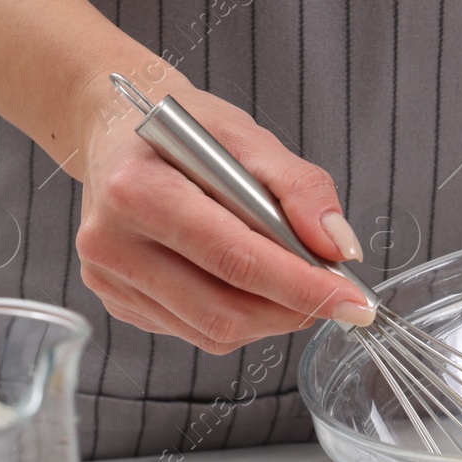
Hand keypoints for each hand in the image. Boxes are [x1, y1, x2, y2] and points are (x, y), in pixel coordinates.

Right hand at [73, 81, 373, 353]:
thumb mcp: (248, 136)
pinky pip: (194, 332)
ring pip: (212, 332)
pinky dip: (237, 317)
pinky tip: (244, 282)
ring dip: (269, 318)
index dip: (303, 288)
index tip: (352, 302)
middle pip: (224, 310)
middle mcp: (111, 243)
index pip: (235, 259)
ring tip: (292, 283)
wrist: (116, 131)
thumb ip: (301, 188)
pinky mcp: (117, 302)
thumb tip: (339, 248)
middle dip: (292, 310)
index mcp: (138, 191)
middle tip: (333, 296)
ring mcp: (109, 279)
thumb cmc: (183, 129)